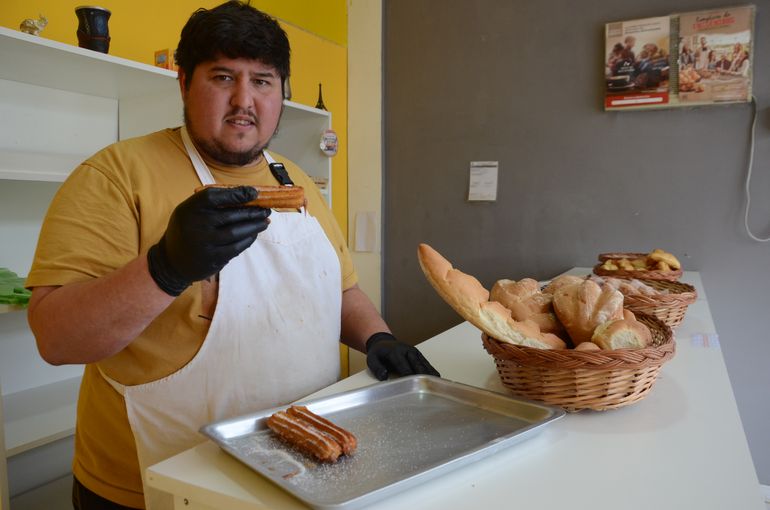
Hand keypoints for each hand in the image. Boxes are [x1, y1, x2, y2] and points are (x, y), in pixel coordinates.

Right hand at [147, 186, 270, 295]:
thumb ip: (211, 203)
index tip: (253, 192)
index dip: (236, 193)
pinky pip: (236, 248)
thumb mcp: (189, 210)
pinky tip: (254, 234)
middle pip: (231, 216)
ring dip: (254, 227)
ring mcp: (205, 244)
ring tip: (265, 221)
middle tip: (266, 210)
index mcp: (190, 209)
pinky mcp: (213, 259)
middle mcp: (196, 225)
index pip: (215, 196)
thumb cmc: (187, 229)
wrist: (171, 260)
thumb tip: (245, 195)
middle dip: (253, 212)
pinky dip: (248, 240)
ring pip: (237, 233)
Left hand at [365, 332, 439, 380]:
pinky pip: (427, 364)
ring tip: (437, 385)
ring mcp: (414, 353)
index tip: (413, 386)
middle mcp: (407, 351)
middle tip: (427, 389)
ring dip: (430, 374)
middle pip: (417, 365)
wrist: (383, 342)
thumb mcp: (371, 359)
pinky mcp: (419, 355)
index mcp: (396, 352)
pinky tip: (436, 380)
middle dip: (422, 377)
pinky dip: (431, 371)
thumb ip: (376, 368)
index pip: (404, 366)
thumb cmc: (379, 353)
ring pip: (424, 364)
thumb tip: (384, 377)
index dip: (409, 376)